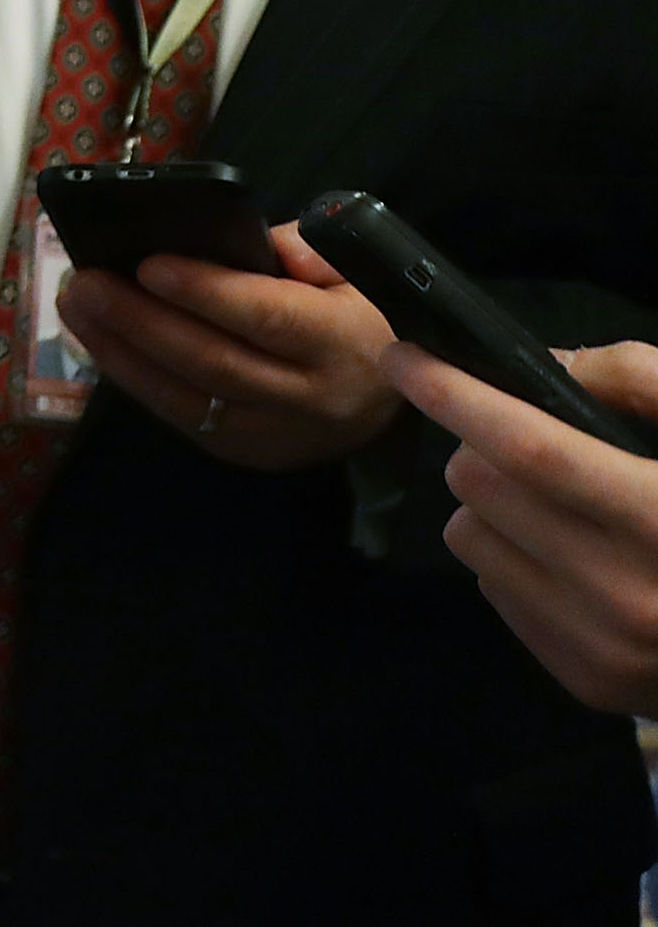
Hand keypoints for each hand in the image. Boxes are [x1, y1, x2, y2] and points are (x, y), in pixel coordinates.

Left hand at [55, 222, 399, 470]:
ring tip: (74, 305)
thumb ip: (297, 249)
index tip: (148, 264)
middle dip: (140, 320)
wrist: (395, 392)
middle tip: (86, 281)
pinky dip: (134, 377)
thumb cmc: (363, 310)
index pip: (267, 318)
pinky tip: (99, 341)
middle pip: (212, 362)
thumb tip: (228, 240)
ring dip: (119, 351)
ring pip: (185, 398)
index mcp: (341, 343)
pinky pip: (180, 415)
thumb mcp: (353, 267)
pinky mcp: (244, 452)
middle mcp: (309, 399)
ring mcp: (273, 435)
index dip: (205, 293)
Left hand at [383, 339, 657, 713]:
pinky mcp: (587, 681)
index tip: (404, 356)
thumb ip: (639, 381)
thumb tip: (543, 364)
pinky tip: (577, 561)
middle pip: (478, 488)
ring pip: (470, 541)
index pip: (532, 450)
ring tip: (558, 507)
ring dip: (491, 508)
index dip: (457, 397)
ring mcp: (604, 648)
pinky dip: (517, 563)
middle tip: (522, 442)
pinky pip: (495, 594)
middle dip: (479, 447)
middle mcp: (629, 594)